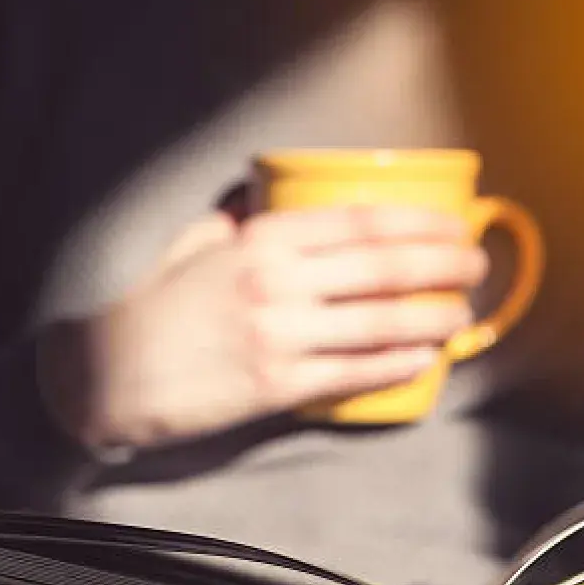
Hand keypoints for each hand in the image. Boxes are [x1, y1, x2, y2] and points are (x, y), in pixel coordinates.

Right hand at [39, 206, 487, 450]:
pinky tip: (425, 358)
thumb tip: (267, 199)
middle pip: (384, 268)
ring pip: (380, 322)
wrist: (107, 376)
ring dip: (434, 317)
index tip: (454, 224)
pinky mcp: (277, 385)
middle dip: (443, 265)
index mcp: (262, 240)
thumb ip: (241, 223)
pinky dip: (397, 363)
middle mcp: (277, 281)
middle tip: (476, 265)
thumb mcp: (196, 247)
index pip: (361, 223)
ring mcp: (279, 335)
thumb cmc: (157, 309)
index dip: (419, 224)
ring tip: (463, 315)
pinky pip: (355, 372)